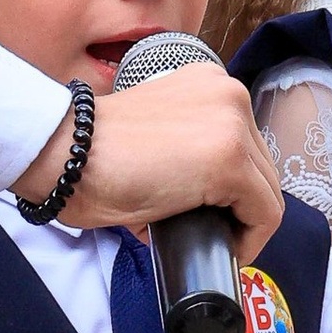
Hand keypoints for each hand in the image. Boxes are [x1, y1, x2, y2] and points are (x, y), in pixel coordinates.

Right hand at [32, 61, 285, 255]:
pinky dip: (250, 239)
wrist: (64, 154)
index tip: (215, 216)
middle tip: (213, 234)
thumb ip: (186, 155)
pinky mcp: (231, 161)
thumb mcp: (155, 141)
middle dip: (241, 208)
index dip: (235, 190)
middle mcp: (229, 93)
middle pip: (262, 168)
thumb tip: (204, 201)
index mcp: (209, 83)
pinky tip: (224, 249)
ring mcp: (233, 126)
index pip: (247, 145)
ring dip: (244, 224)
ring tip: (214, 243)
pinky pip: (264, 213)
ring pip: (267, 192)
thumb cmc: (92, 154)